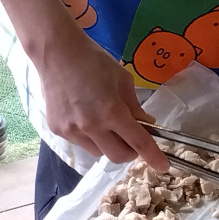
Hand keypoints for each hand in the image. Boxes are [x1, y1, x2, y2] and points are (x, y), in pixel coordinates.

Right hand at [34, 33, 167, 169]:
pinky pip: (80, 142)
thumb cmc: (94, 61)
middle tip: (131, 137)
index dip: (153, 156)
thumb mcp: (122, 79)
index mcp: (111, 112)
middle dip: (129, 152)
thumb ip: (134, 106)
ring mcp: (72, 130)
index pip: (138, 142)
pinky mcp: (57, 130)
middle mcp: (91, 126)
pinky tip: (83, 115)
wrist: (56, 53)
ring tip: (103, 122)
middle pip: (117, 156)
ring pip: (97, 151)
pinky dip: (89, 135)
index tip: (162, 166)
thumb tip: (144, 124)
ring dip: (108, 143)